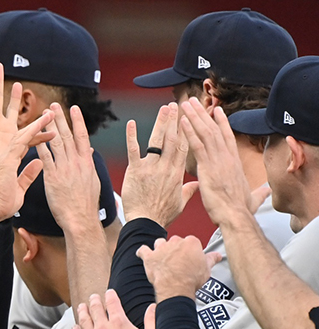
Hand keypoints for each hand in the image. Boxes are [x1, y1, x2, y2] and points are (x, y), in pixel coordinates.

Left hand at [37, 103, 101, 234]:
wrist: (80, 219)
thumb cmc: (85, 203)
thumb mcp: (92, 180)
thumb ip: (88, 163)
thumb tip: (87, 150)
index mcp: (86, 162)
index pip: (82, 136)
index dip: (77, 121)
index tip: (73, 108)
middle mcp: (76, 162)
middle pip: (67, 135)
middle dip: (60, 118)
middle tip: (54, 105)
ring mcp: (64, 169)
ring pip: (56, 143)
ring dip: (49, 127)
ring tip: (44, 114)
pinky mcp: (53, 178)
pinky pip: (45, 158)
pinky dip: (40, 146)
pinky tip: (34, 136)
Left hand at [71, 291, 156, 328]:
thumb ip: (151, 320)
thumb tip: (153, 307)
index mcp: (119, 323)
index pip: (113, 303)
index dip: (110, 295)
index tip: (109, 292)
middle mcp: (103, 328)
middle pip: (95, 309)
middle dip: (94, 301)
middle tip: (93, 297)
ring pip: (84, 321)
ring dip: (82, 312)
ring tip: (81, 307)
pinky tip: (75, 327)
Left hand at [119, 103, 193, 225]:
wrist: (146, 222)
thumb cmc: (162, 215)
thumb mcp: (180, 203)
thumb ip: (188, 191)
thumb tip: (196, 184)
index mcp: (177, 173)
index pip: (184, 147)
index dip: (187, 131)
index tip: (189, 118)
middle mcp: (166, 167)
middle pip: (173, 140)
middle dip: (175, 121)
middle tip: (177, 105)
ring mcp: (150, 168)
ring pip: (157, 141)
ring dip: (161, 123)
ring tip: (164, 108)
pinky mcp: (135, 171)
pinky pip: (133, 150)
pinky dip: (132, 136)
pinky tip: (132, 123)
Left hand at [137, 236, 222, 300]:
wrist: (176, 287)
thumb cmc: (191, 278)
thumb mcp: (207, 268)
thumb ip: (211, 259)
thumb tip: (217, 256)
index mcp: (191, 242)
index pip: (191, 242)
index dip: (190, 251)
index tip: (190, 257)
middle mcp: (175, 242)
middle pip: (175, 242)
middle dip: (176, 249)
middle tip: (178, 260)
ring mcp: (161, 248)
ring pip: (159, 243)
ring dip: (161, 249)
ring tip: (164, 257)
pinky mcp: (149, 257)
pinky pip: (142, 250)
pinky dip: (142, 252)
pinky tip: (144, 254)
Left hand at [178, 98, 257, 227]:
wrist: (235, 216)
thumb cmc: (241, 210)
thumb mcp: (252, 198)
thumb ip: (257, 193)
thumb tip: (265, 192)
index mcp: (234, 162)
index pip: (227, 137)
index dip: (221, 123)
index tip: (216, 110)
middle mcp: (227, 157)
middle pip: (214, 129)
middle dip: (203, 114)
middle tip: (194, 101)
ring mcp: (218, 160)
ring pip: (205, 133)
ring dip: (195, 117)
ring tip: (186, 104)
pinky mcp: (207, 167)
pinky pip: (197, 145)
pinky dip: (190, 132)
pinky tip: (182, 121)